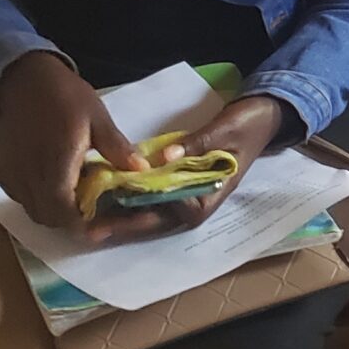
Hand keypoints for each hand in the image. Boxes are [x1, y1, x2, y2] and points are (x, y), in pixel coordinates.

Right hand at [0, 53, 145, 235]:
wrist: (23, 79)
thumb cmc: (65, 96)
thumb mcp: (98, 118)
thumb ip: (117, 148)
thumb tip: (142, 171)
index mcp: (55, 162)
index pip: (65, 212)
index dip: (86, 223)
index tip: (108, 224)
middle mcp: (27, 174)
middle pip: (50, 217)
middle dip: (76, 221)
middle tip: (101, 213)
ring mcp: (9, 174)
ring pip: (34, 210)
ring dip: (58, 211)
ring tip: (82, 196)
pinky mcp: (0, 171)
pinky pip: (21, 197)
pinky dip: (41, 199)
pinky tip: (60, 183)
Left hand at [93, 96, 285, 244]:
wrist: (258, 119)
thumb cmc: (245, 127)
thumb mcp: (224, 132)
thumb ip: (196, 144)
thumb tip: (164, 158)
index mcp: (213, 194)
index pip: (179, 210)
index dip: (149, 209)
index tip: (120, 203)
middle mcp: (198, 202)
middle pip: (158, 220)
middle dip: (125, 226)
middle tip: (91, 229)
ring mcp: (188, 197)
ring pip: (151, 213)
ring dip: (122, 217)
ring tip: (89, 220)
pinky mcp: (179, 188)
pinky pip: (151, 199)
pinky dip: (129, 200)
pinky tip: (106, 198)